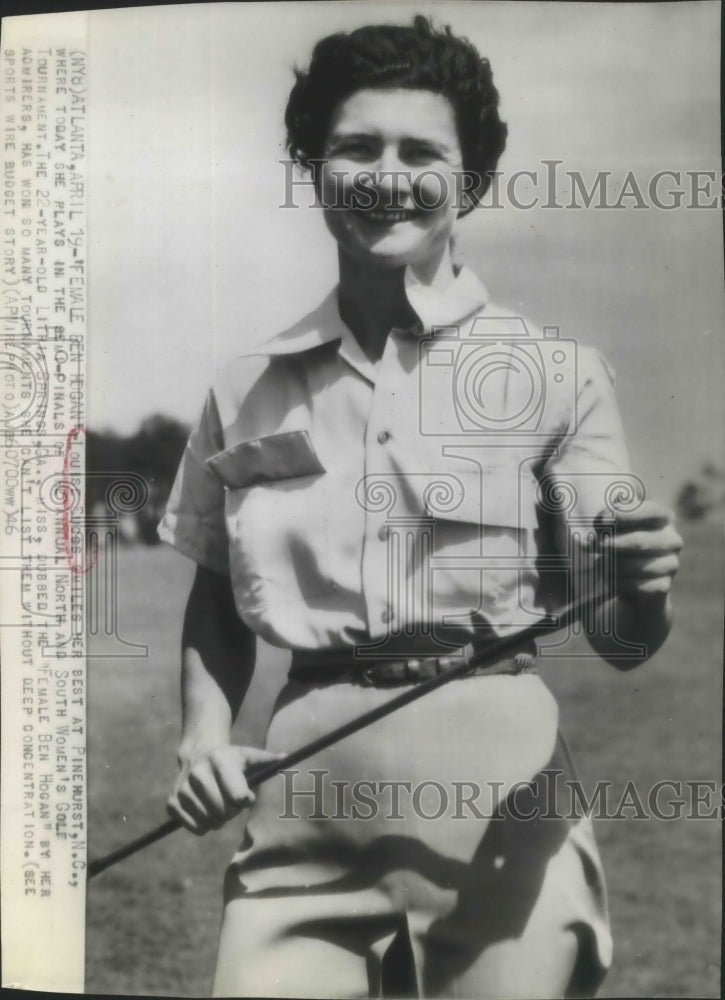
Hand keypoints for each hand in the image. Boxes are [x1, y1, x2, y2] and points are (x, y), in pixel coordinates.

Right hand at [167, 744, 285, 834]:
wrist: (198, 754)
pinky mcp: (172, 802)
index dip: (245, 799)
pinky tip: (205, 811)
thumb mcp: (249, 756)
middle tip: (231, 802)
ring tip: (218, 805)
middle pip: (224, 812)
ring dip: (219, 820)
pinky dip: (204, 826)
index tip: (245, 795)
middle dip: (232, 811)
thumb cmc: (232, 759)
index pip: (238, 796)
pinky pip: (195, 828)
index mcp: (219, 759)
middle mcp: (198, 772)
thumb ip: (268, 759)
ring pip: (210, 822)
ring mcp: (182, 788)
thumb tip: (286, 756)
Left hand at [594, 500, 682, 602]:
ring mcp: (671, 564)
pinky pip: (636, 585)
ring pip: (635, 565)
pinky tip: (610, 577)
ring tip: (598, 561)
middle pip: (639, 541)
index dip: (626, 514)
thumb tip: (602, 518)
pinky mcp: (663, 585)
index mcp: (663, 519)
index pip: (651, 512)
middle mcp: (672, 540)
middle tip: (594, 545)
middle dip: (612, 544)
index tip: (603, 519)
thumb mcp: (614, 525)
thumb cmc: (620, 542)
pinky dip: (618, 581)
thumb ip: (608, 518)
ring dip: (611, 564)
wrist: (632, 580)